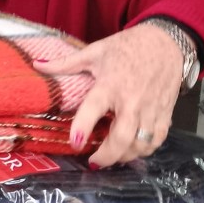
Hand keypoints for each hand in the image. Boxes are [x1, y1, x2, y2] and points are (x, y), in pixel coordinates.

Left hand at [35, 24, 183, 167]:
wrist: (167, 41)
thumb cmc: (128, 46)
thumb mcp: (95, 51)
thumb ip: (65, 63)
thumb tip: (36, 64)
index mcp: (110, 84)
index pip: (94, 108)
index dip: (83, 127)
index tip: (75, 143)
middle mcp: (131, 101)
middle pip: (122, 138)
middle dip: (106, 156)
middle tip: (93, 161)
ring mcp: (150, 109)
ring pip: (140, 144)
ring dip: (124, 156)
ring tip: (110, 156)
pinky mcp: (165, 114)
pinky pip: (156, 141)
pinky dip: (144, 151)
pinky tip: (131, 150)